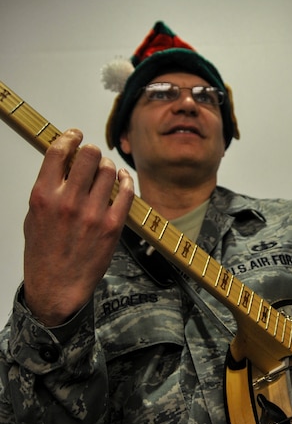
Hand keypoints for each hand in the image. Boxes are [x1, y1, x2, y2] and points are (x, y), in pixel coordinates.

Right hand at [23, 129, 134, 325]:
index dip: (69, 138)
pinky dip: (125, 182)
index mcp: (43, 196)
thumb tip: (63, 167)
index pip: (58, 152)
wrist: (57, 287)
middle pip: (88, 155)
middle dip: (91, 151)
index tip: (75, 136)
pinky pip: (125, 193)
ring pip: (108, 171)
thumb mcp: (34, 217)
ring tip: (105, 172)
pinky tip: (122, 180)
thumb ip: (48, 190)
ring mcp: (92, 213)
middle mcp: (68, 202)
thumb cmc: (43, 255)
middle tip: (92, 155)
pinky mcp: (112, 226)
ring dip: (108, 167)